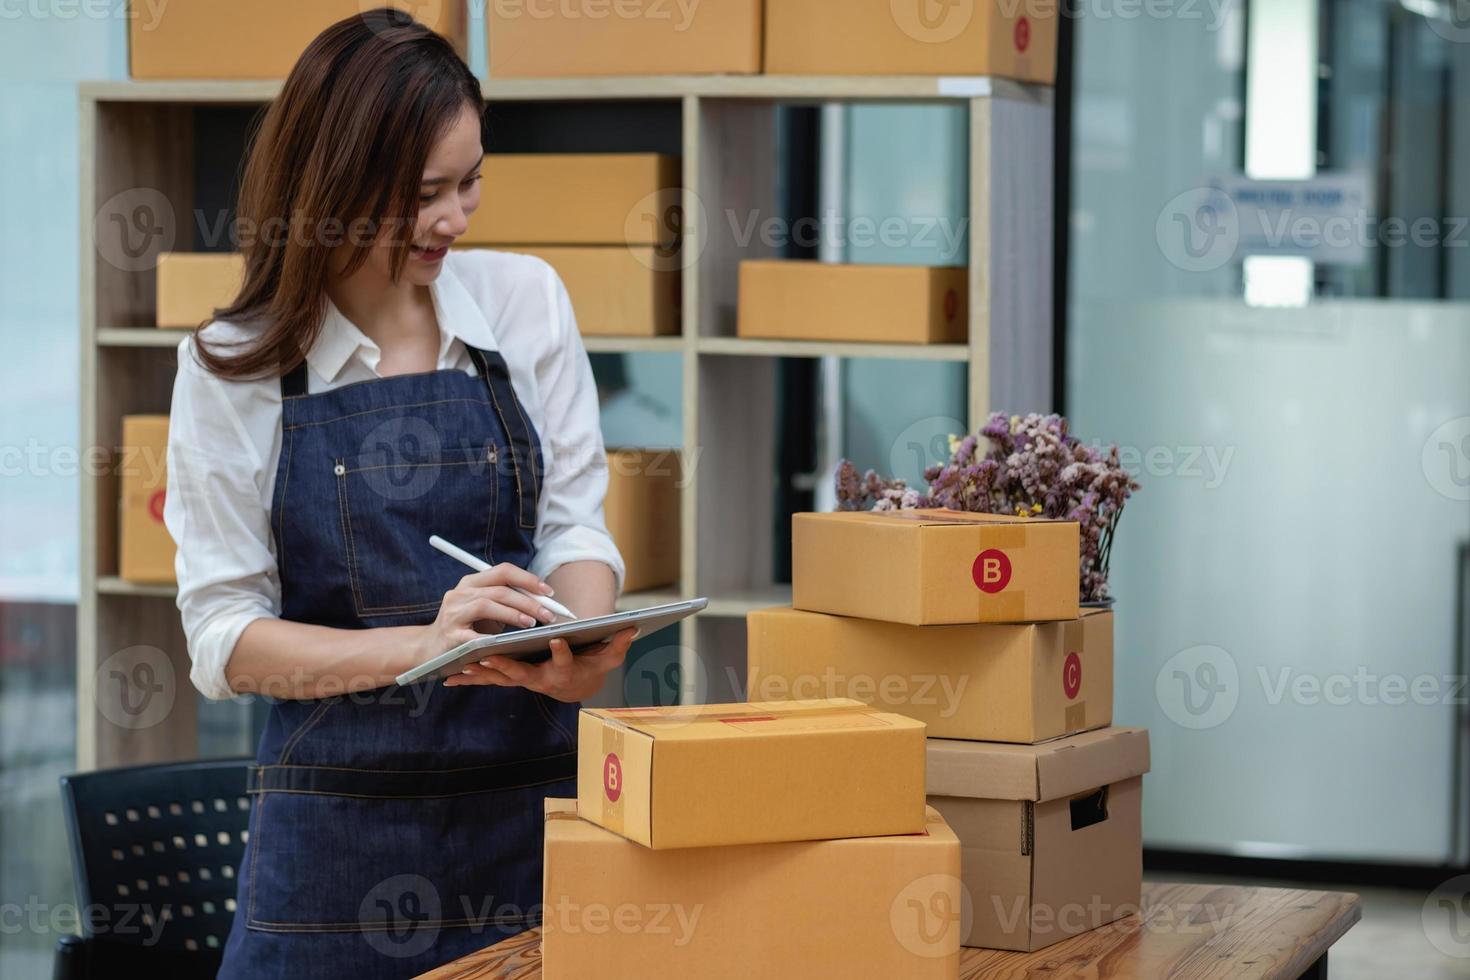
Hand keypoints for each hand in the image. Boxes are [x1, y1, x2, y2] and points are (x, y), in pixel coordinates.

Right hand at [415, 565, 557, 664]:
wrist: (431, 648)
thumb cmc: (468, 627)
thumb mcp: (486, 609)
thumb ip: (508, 600)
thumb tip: (544, 599)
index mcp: (472, 582)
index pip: (503, 570)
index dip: (528, 579)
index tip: (549, 592)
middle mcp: (460, 593)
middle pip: (500, 589)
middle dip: (528, 600)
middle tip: (549, 613)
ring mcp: (453, 613)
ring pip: (487, 604)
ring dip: (513, 613)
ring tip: (532, 623)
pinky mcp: (450, 635)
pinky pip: (473, 634)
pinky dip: (491, 637)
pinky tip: (507, 641)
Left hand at [443, 627, 636, 701]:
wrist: (574, 686)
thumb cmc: (590, 668)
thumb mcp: (607, 659)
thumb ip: (618, 646)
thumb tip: (632, 629)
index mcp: (564, 672)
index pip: (565, 662)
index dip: (562, 652)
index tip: (558, 639)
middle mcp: (541, 679)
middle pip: (522, 674)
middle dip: (505, 667)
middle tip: (489, 659)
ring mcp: (523, 680)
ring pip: (500, 679)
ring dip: (481, 675)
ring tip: (462, 667)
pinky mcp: (511, 678)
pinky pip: (489, 680)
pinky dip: (472, 678)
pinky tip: (451, 677)